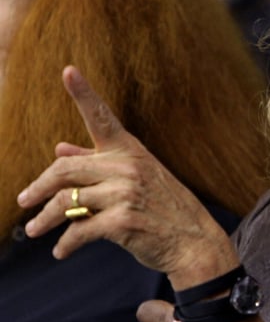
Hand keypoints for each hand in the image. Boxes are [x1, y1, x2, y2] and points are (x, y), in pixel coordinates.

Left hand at [17, 66, 237, 285]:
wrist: (194, 241)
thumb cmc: (164, 209)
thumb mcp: (137, 179)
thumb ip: (96, 163)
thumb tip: (59, 149)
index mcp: (130, 151)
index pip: (103, 118)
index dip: (84, 93)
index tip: (68, 70)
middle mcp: (128, 167)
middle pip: (65, 169)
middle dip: (39, 187)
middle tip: (23, 201)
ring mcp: (126, 193)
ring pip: (66, 202)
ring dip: (44, 220)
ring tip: (33, 230)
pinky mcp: (123, 221)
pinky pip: (79, 230)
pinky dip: (65, 244)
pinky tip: (60, 251)